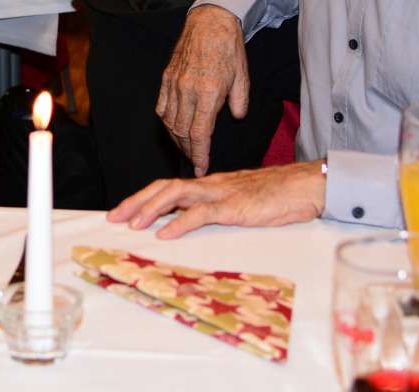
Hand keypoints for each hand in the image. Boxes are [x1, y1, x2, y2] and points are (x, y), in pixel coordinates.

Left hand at [106, 162, 325, 237]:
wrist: (304, 186)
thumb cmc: (275, 196)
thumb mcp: (238, 202)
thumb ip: (215, 209)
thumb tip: (189, 223)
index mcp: (209, 185)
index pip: (168, 186)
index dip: (143, 197)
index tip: (122, 212)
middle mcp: (209, 185)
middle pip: (163, 187)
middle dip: (136, 201)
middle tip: (113, 217)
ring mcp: (221, 193)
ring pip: (176, 195)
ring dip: (151, 209)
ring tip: (132, 224)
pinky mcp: (234, 206)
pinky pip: (201, 213)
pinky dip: (179, 223)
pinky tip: (165, 233)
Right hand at [157, 5, 248, 175]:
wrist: (210, 21)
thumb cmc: (229, 48)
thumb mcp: (243, 76)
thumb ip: (239, 100)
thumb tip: (236, 117)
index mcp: (208, 92)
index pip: (199, 133)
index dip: (199, 155)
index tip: (200, 169)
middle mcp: (187, 90)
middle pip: (182, 131)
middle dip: (188, 151)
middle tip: (196, 161)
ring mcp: (174, 83)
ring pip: (170, 121)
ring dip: (176, 139)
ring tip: (186, 148)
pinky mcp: (167, 77)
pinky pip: (162, 106)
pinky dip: (166, 121)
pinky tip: (173, 127)